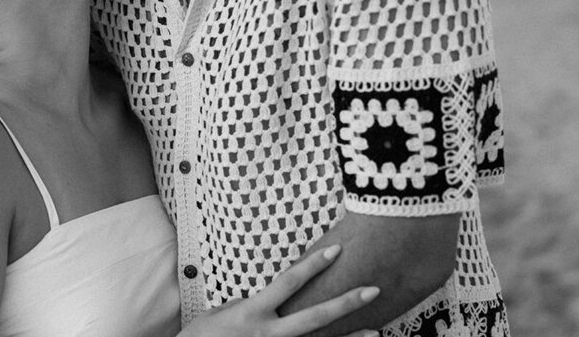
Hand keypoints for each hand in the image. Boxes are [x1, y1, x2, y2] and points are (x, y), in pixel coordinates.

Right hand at [179, 245, 379, 336]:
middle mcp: (268, 333)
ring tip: (377, 330)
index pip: (289, 282)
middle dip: (345, 302)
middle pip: (315, 316)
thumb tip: (268, 299)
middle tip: (372, 289)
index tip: (335, 250)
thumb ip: (250, 304)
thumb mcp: (223, 312)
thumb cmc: (201, 336)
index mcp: (253, 312)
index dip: (313, 265)